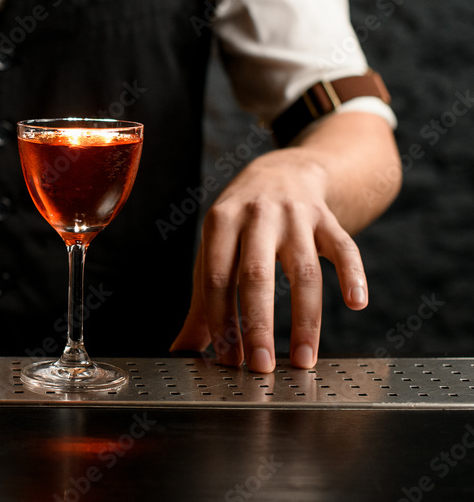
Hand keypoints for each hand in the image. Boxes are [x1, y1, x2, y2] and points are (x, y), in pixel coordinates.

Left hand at [170, 148, 367, 372]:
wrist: (284, 172)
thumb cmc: (241, 224)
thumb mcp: (214, 250)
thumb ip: (202, 301)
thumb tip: (182, 350)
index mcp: (220, 223)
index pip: (217, 279)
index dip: (222, 322)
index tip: (228, 360)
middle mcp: (256, 216)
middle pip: (256, 275)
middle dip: (258, 325)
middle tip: (261, 367)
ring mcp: (295, 215)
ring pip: (304, 271)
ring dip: (305, 320)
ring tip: (303, 359)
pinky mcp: (328, 218)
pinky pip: (345, 247)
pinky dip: (353, 274)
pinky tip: (356, 303)